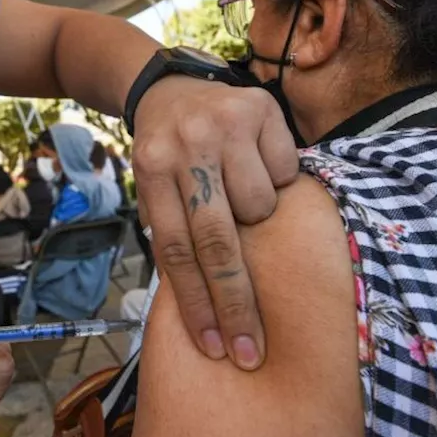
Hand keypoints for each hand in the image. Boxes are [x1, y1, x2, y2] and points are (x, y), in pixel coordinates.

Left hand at [132, 77, 297, 368]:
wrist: (169, 87)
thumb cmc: (166, 155)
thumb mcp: (152, 186)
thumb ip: (174, 230)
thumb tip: (205, 308)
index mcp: (151, 170)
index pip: (176, 250)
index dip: (197, 304)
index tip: (216, 348)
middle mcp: (186, 146)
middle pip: (218, 240)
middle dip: (236, 303)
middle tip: (252, 349)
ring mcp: (224, 124)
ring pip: (260, 207)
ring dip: (258, 217)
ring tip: (240, 194)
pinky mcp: (259, 108)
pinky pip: (284, 171)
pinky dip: (277, 178)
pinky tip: (256, 162)